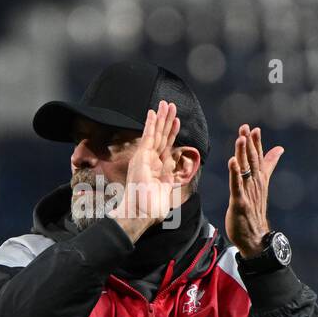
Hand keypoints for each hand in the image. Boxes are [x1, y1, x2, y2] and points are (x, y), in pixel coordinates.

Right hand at [110, 100, 181, 242]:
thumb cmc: (151, 207)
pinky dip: (151, 124)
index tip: (176, 120)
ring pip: (156, 133)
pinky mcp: (141, 156)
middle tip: (170, 105)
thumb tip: (174, 171)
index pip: (166, 146)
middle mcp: (150, 160)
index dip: (172, 132)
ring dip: (161, 118)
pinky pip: (148, 137)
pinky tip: (153, 112)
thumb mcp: (166, 190)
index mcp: (156, 167)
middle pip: (161, 136)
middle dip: (166, 120)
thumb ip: (169, 179)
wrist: (141, 212)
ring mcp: (145, 157)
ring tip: (166, 103)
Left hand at [225, 124, 283, 257]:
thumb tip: (279, 149)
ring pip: (245, 169)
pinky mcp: (240, 202)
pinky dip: (235, 173)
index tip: (253, 128)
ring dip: (242, 153)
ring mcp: (248, 192)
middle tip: (245, 128)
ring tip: (240, 139)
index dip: (255, 143)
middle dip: (248, 143)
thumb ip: (268, 165)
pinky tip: (232, 162)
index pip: (258, 157)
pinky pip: (237, 185)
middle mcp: (256, 183)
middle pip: (252, 160)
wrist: (256, 237)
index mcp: (260, 179)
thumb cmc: (256, 210)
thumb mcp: (262, 184)